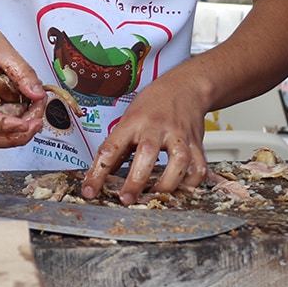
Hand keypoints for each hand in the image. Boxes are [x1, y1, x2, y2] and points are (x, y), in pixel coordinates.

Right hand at [0, 16, 46, 147]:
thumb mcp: (2, 48)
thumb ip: (21, 71)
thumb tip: (37, 94)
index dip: (6, 126)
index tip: (27, 122)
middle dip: (13, 138)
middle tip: (35, 125)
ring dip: (15, 133)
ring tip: (35, 115)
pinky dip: (13, 123)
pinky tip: (27, 109)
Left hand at [80, 74, 208, 202]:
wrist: (185, 87)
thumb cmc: (154, 103)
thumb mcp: (129, 118)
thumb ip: (120, 146)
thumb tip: (104, 175)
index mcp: (133, 122)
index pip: (110, 148)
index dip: (97, 173)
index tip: (89, 192)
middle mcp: (156, 127)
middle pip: (146, 153)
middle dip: (136, 180)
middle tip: (126, 199)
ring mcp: (179, 135)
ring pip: (179, 161)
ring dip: (167, 184)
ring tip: (155, 196)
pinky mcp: (197, 143)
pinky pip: (198, 167)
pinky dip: (191, 184)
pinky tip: (180, 190)